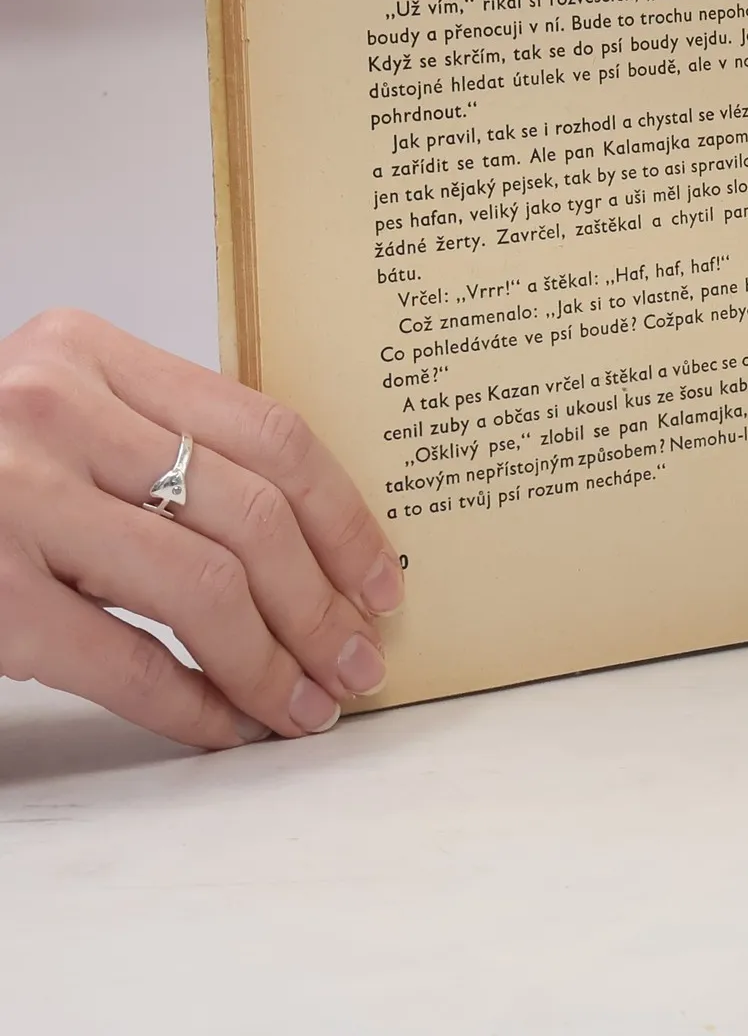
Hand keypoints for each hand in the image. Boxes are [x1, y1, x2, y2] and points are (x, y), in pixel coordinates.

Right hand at [0, 309, 403, 747]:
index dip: (343, 514)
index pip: (267, 432)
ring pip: (205, 586)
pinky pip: (124, 659)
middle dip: (324, 599)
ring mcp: (13, 500)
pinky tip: (226, 726)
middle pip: (250, 512)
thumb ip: (156, 437)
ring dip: (274, 660)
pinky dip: (192, 702)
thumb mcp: (56, 406)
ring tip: (309, 702)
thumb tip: (305, 533)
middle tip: (360, 656)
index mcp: (91, 351)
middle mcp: (57, 412)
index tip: (381, 576)